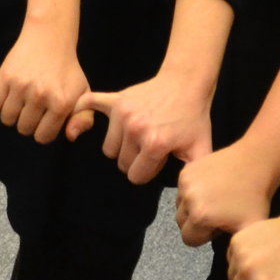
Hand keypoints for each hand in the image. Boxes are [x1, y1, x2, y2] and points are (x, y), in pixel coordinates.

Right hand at [0, 23, 90, 143]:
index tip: (44, 120)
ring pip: (7, 119)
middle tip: (33, 109)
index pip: (43, 137)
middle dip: (28, 123)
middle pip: (24, 129)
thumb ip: (83, 119)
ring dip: (12, 115)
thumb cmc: (67, 70)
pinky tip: (9, 97)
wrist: (49, 39)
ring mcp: (21, 86)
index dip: (43, 131)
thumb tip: (70, 137)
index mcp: (61, 103)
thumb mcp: (83, 93)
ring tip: (21, 103)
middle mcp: (41, 95)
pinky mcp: (6, 76)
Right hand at [77, 67, 211, 183]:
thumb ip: (193, 174)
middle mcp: (135, 130)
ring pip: (109, 147)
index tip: (159, 160)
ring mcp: (123, 113)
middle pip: (121, 163)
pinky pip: (89, 105)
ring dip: (121, 146)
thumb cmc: (194, 117)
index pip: (136, 176)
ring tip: (138, 136)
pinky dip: (81, 112)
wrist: (186, 84)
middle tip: (150, 148)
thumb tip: (185, 195)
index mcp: (155, 144)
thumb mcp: (200, 148)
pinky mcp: (116, 100)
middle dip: (134, 160)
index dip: (148, 172)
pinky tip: (78, 120)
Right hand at [175, 141, 272, 245]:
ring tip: (214, 201)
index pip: (190, 239)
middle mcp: (187, 199)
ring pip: (179, 207)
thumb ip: (232, 248)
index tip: (221, 226)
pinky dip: (192, 193)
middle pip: (181, 224)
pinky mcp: (185, 170)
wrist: (254, 163)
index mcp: (200, 216)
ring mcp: (184, 183)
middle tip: (218, 215)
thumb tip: (225, 256)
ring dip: (192, 208)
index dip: (206, 236)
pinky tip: (211, 188)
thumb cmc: (255, 198)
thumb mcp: (247, 230)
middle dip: (196, 223)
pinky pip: (182, 190)